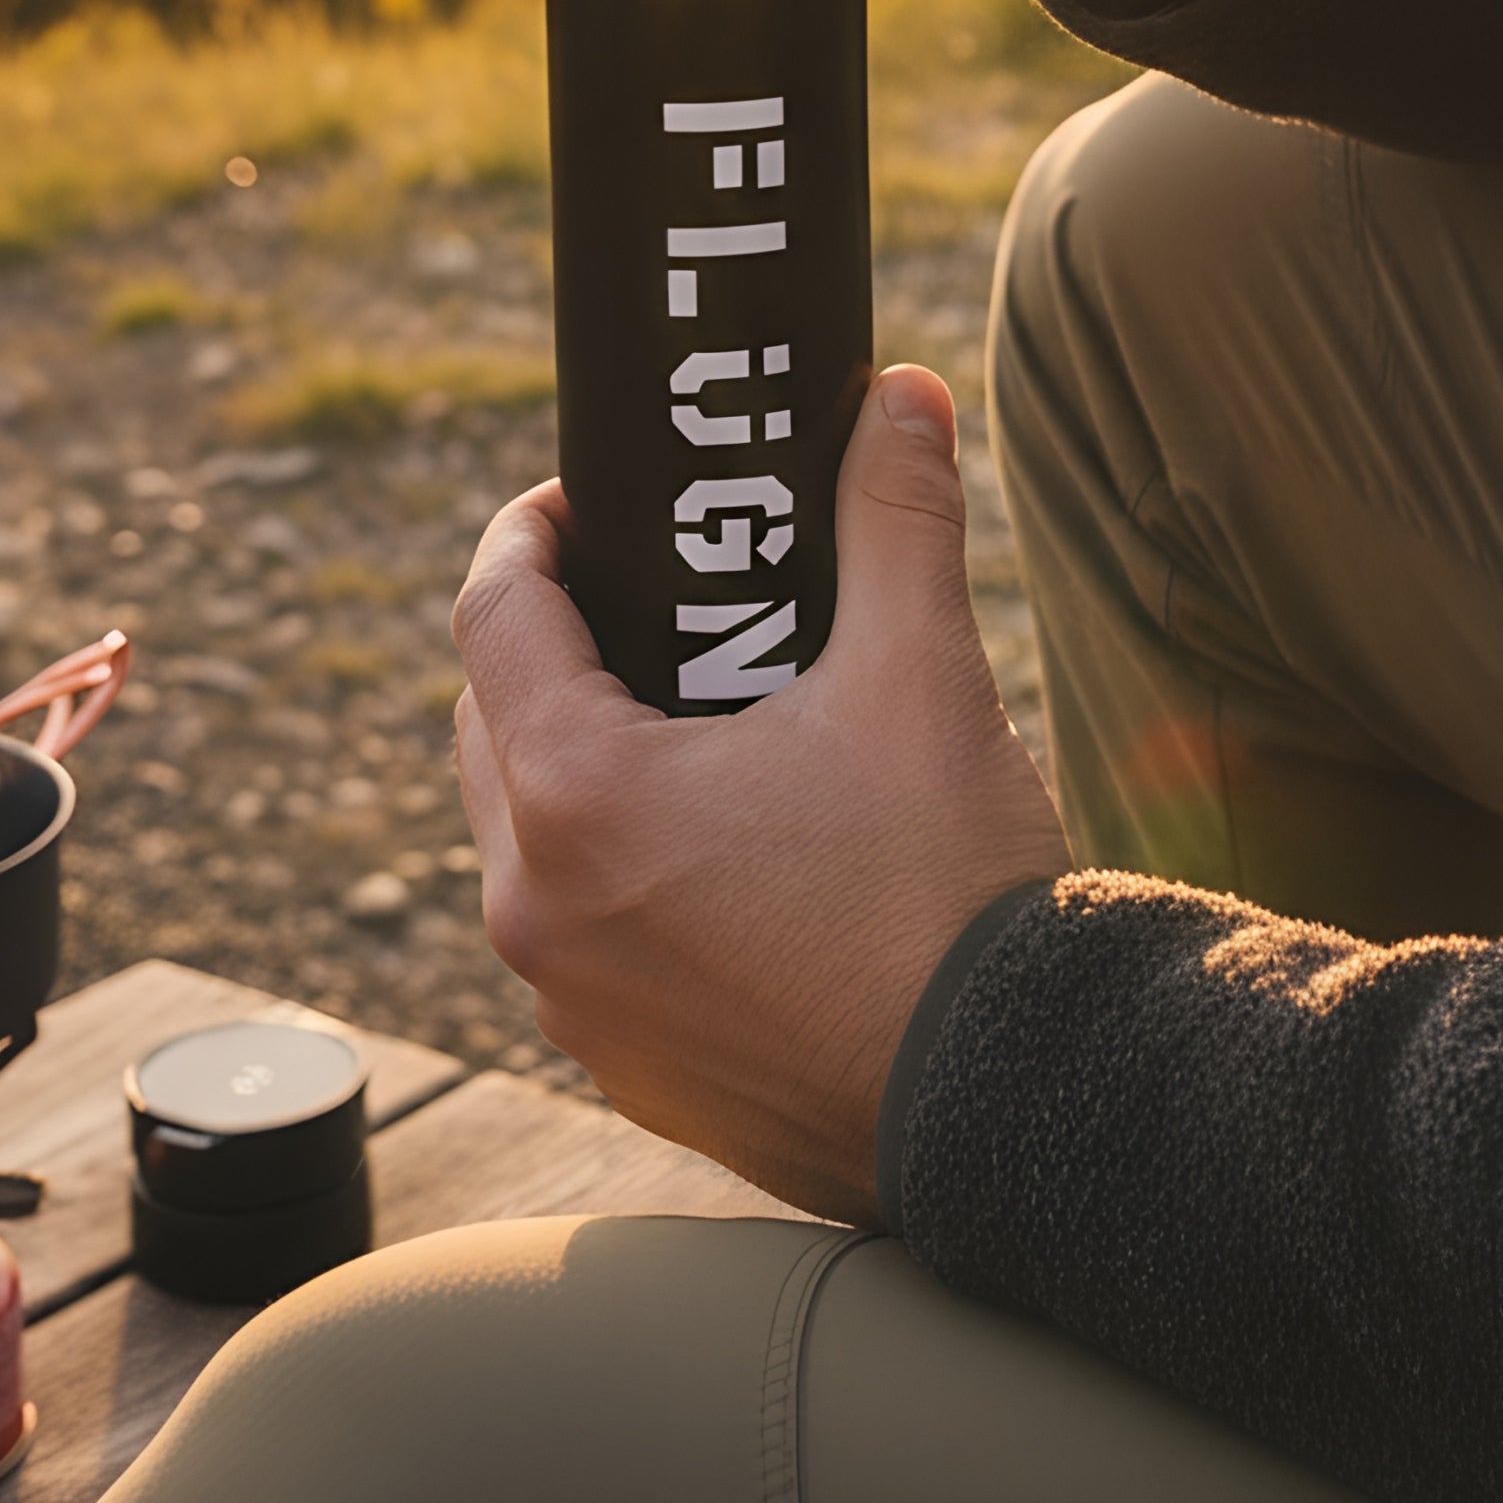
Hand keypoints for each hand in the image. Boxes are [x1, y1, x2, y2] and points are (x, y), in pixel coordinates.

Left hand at [451, 367, 1069, 1219]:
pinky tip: (727, 845)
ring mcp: (573, 1003)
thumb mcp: (922, 677)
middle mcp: (538, 908)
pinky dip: (618, 870)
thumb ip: (894, 516)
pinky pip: (580, 934)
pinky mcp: (624, 1067)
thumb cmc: (950, 898)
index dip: (533, 531)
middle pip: (492, 723)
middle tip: (660, 595)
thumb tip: (900, 390)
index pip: (493, 615)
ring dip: (583, 762)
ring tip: (702, 718)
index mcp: (577, 797)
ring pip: (527, 836)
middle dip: (559, 644)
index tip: (590, 498)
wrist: (1011, 1113)